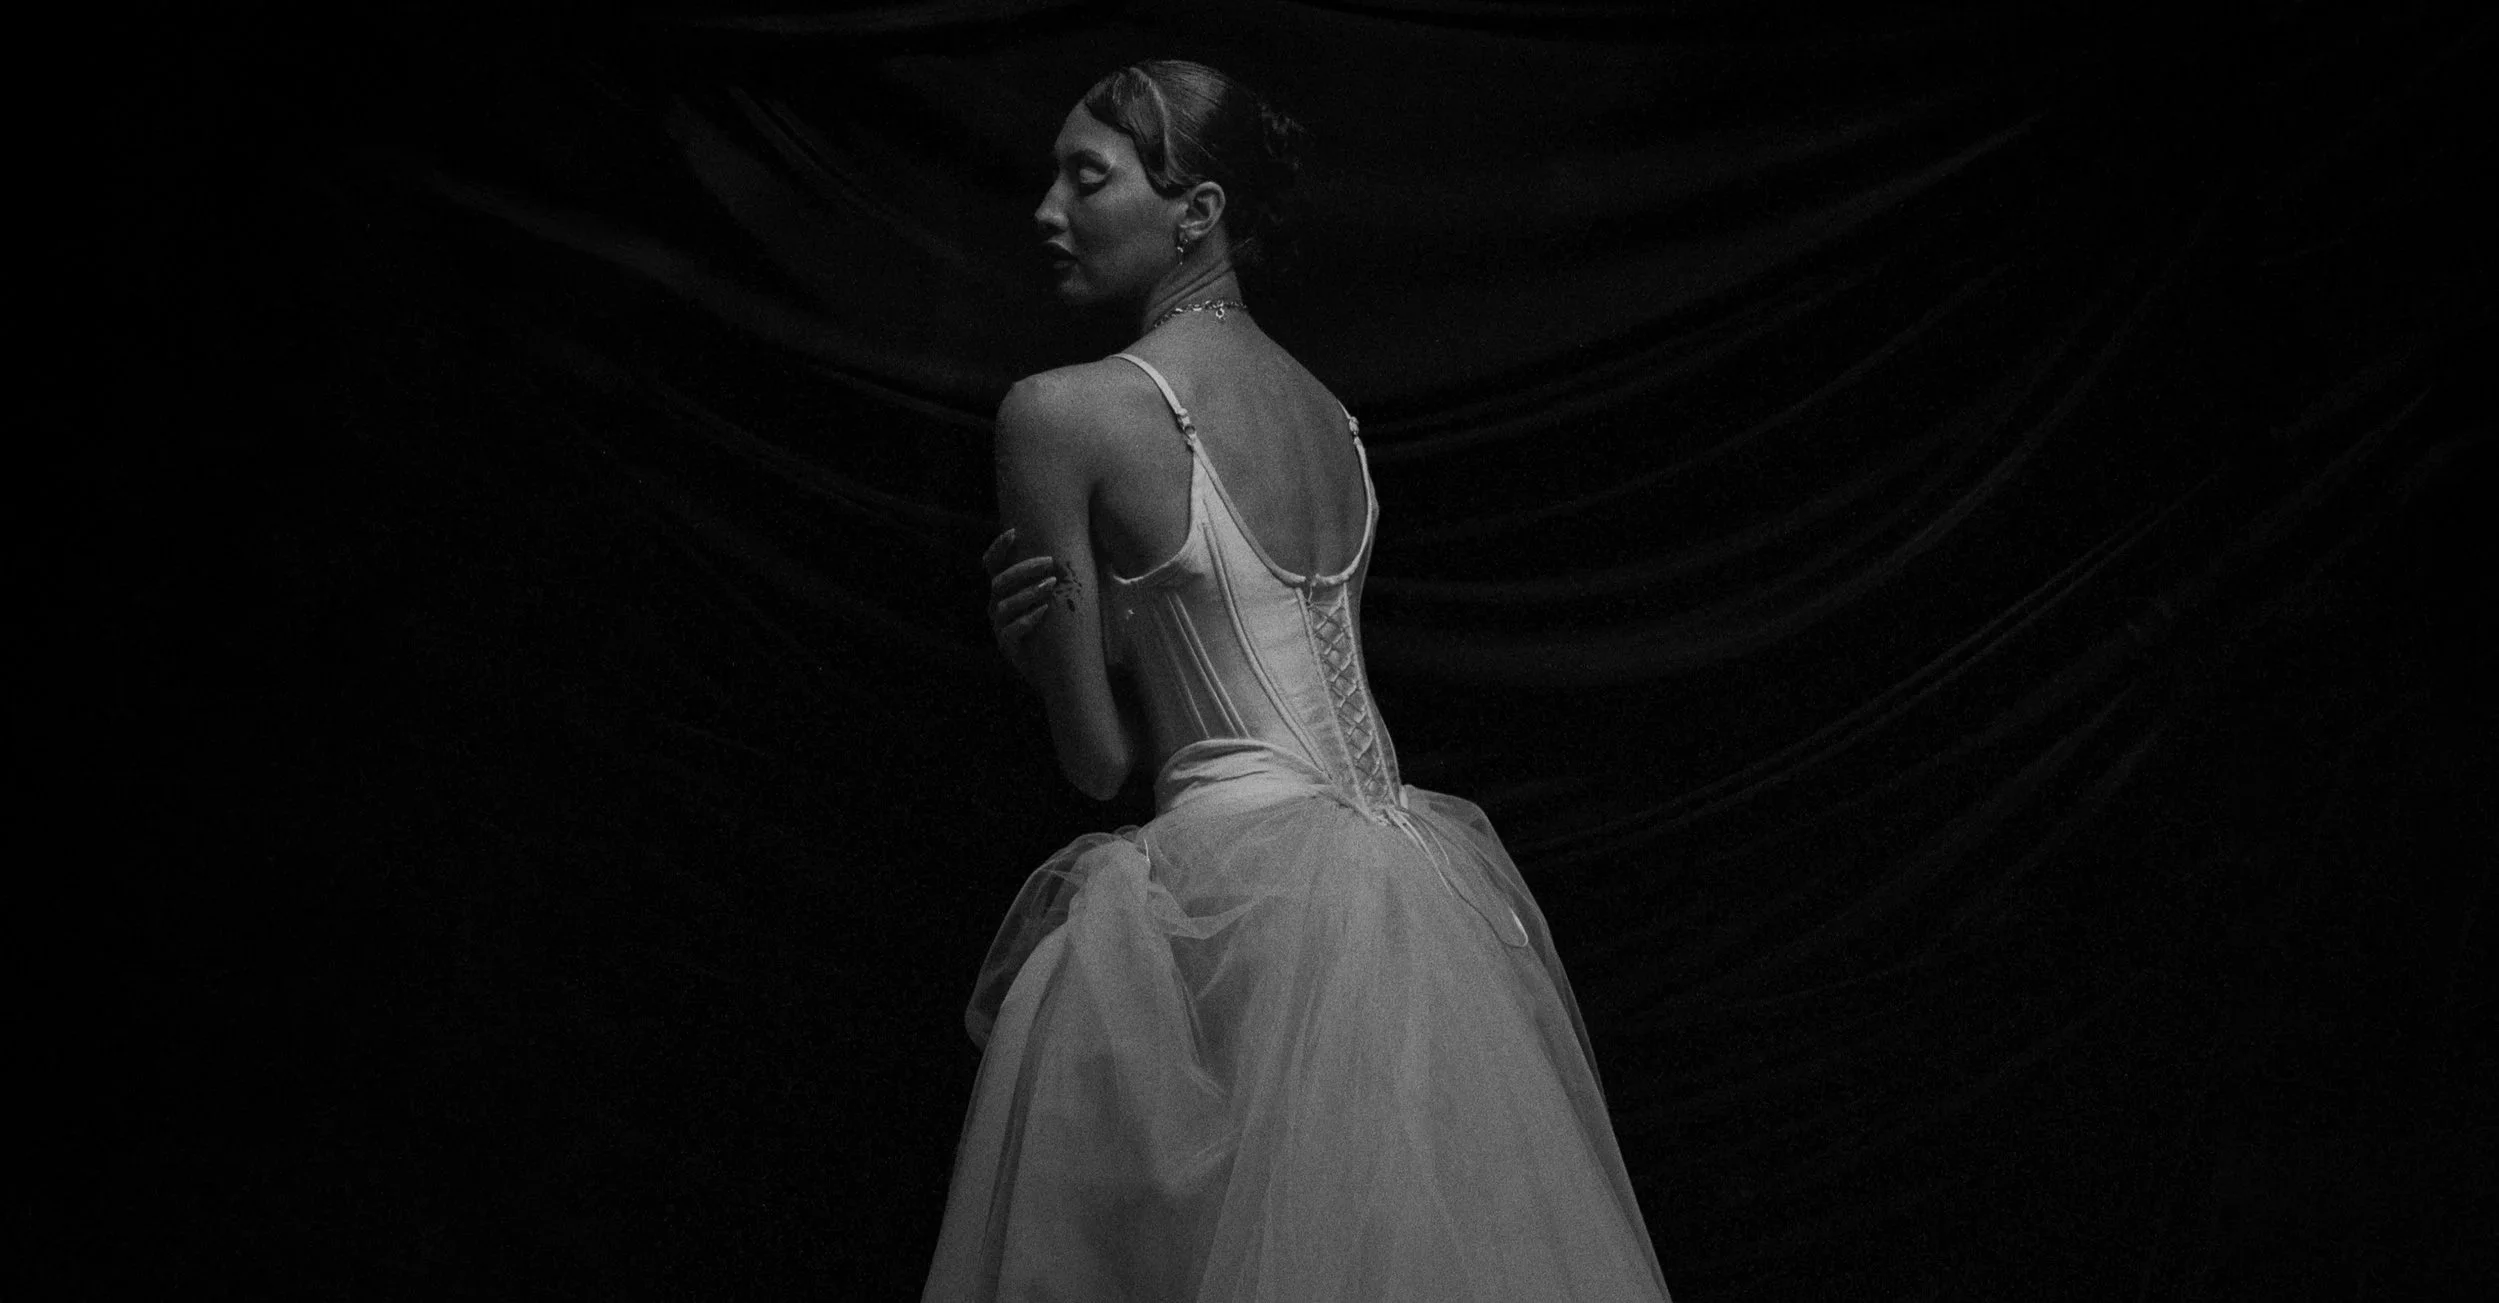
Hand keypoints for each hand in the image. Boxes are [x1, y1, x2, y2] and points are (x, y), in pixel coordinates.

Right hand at [983, 527, 1060, 682]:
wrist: (1059, 667)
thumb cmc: (1058, 624)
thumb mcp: (1053, 594)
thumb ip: (1052, 571)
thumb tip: (1071, 543)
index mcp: (1004, 590)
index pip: (992, 564)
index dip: (999, 547)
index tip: (1015, 532)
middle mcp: (997, 606)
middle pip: (999, 582)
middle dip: (1023, 569)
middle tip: (1049, 562)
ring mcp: (1000, 627)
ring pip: (1003, 606)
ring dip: (1028, 592)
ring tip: (1050, 585)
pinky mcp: (1007, 647)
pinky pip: (1010, 632)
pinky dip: (1027, 620)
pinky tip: (1044, 612)